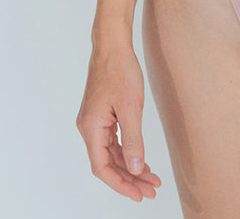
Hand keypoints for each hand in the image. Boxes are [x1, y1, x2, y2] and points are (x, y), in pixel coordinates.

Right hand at [76, 41, 163, 200]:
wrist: (112, 45)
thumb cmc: (120, 71)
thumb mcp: (131, 107)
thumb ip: (133, 140)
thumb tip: (136, 168)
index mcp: (91, 128)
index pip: (102, 168)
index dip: (120, 184)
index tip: (139, 194)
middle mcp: (88, 128)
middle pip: (107, 163)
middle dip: (129, 178)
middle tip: (151, 190)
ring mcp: (94, 121)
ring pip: (111, 153)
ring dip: (130, 166)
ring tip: (151, 179)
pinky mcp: (101, 115)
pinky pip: (113, 141)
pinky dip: (127, 151)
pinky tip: (141, 159)